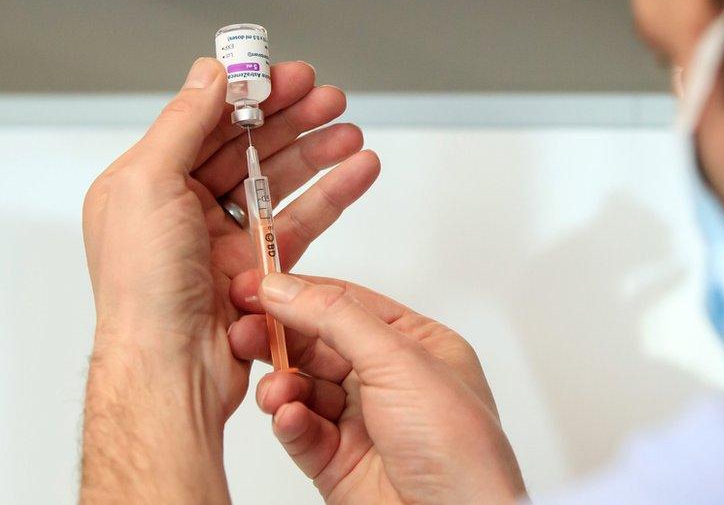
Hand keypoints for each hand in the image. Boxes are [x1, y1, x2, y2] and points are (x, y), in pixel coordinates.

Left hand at [81, 58, 379, 501]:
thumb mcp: (147, 186)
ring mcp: (225, 238)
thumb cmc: (143, 288)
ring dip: (319, 152)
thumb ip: (182, 124)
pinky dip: (333, 194)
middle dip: (293, 119)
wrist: (169, 367)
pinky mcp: (260, 268)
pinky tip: (357, 171)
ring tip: (352, 131)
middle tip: (331, 98)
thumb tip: (208, 75)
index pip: (206, 121)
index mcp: (149, 183)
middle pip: (250, 147)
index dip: (250, 94)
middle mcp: (185, 207)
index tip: (288, 77)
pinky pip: (304, 220)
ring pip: (282, 181)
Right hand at [228, 271, 525, 503]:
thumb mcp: (399, 360)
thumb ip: (336, 317)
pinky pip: (302, 432)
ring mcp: (364, 423)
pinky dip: (290, 422)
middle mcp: (390, 381)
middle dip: (280, 337)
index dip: (301, 292)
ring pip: (305, 389)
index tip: (255, 285)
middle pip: (320, 344)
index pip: (348, 304)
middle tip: (242, 331)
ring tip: (276, 392)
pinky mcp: (340, 463)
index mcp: (417, 346)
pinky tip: (288, 418)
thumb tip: (286, 287)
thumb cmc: (457, 446)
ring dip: (284, 385)